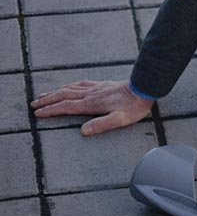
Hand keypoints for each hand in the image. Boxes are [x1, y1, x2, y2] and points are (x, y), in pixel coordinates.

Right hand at [31, 80, 153, 135]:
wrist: (145, 87)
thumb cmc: (134, 106)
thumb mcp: (119, 119)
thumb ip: (101, 125)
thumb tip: (83, 131)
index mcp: (91, 103)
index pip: (65, 107)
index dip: (51, 110)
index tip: (37, 114)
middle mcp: (91, 94)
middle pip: (64, 96)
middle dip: (47, 101)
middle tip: (33, 104)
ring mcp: (96, 88)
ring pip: (70, 89)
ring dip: (56, 92)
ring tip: (44, 95)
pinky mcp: (103, 85)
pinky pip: (81, 84)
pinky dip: (70, 85)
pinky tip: (69, 86)